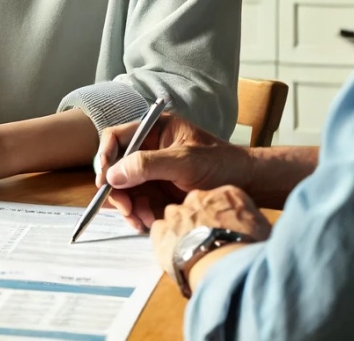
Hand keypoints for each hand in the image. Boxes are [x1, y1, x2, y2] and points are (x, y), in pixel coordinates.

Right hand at [95, 114, 254, 230]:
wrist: (248, 186)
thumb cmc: (222, 164)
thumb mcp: (185, 161)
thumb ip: (149, 164)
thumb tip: (113, 174)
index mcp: (153, 130)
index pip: (116, 137)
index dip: (105, 156)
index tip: (104, 179)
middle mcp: (148, 150)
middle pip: (116, 167)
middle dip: (116, 189)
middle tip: (124, 208)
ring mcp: (152, 173)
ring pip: (124, 189)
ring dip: (127, 207)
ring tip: (140, 220)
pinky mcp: (158, 194)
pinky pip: (137, 205)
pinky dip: (138, 216)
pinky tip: (147, 224)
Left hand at [151, 185, 270, 276]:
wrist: (225, 264)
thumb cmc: (248, 248)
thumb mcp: (263, 228)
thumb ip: (253, 221)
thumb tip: (255, 227)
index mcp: (226, 194)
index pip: (221, 200)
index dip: (223, 217)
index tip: (226, 230)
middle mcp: (198, 197)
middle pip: (196, 206)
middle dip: (200, 222)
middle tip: (209, 243)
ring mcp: (177, 212)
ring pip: (176, 218)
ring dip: (181, 232)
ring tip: (192, 252)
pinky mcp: (161, 230)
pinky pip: (159, 231)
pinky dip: (165, 242)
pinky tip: (176, 256)